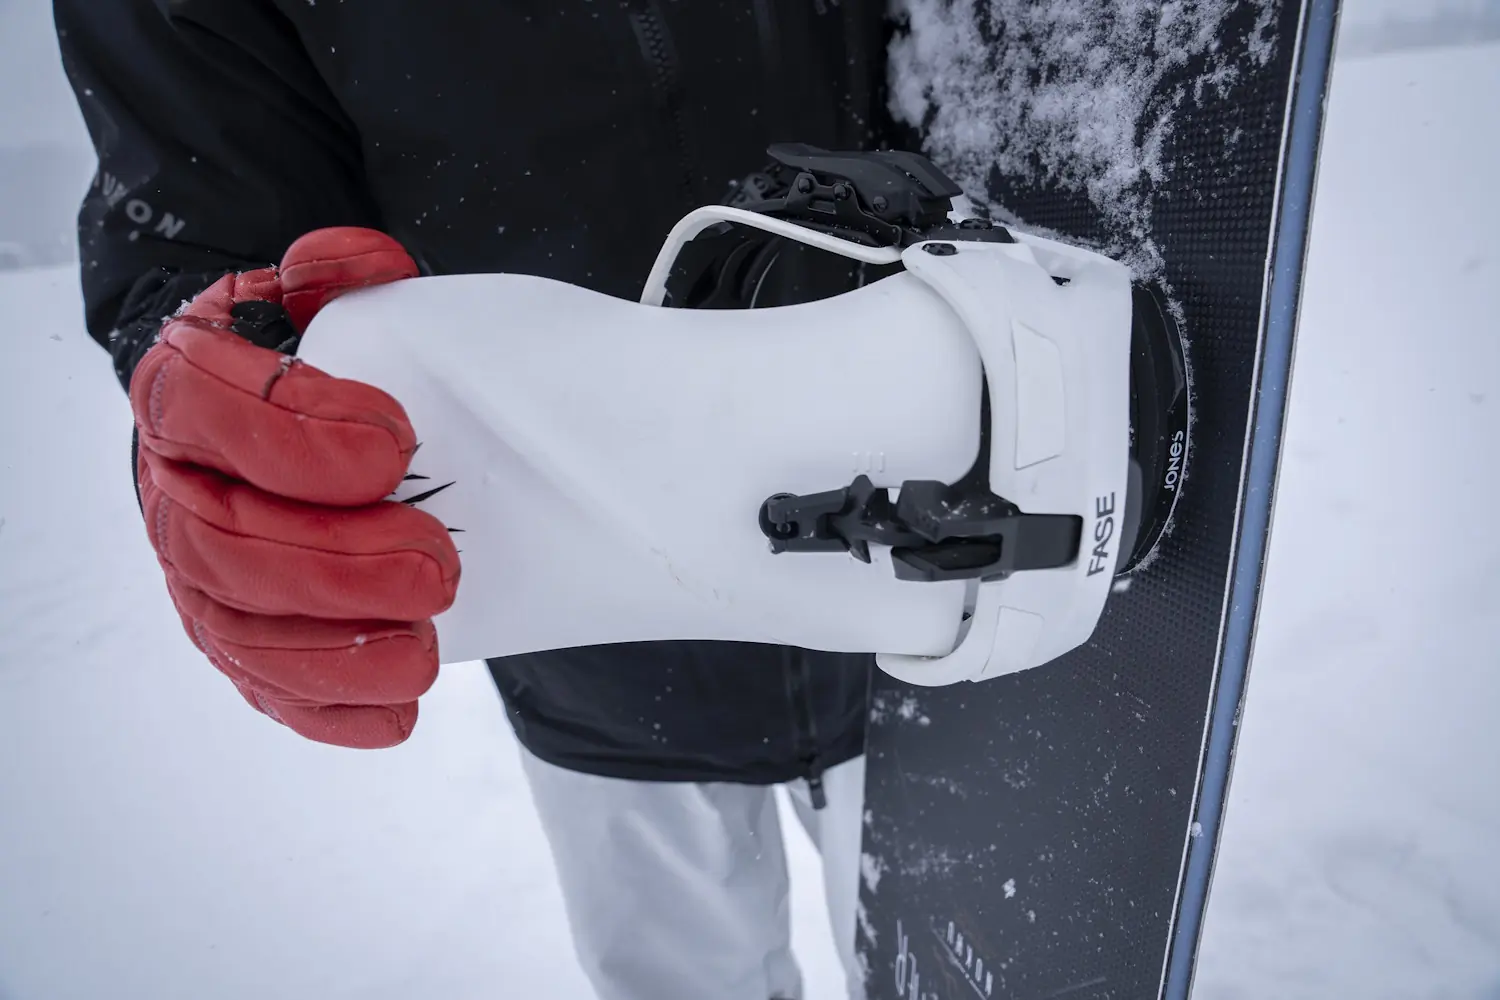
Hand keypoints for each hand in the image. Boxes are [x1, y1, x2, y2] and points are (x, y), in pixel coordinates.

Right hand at [130, 228, 460, 747]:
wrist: (269, 421)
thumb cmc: (306, 362)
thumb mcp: (316, 299)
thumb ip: (339, 275)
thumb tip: (364, 265)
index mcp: (187, 392)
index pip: (207, 408)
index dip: (293, 431)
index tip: (396, 442)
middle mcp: (176, 490)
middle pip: (224, 543)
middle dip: (332, 566)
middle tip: (437, 566)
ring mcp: (198, 576)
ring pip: (237, 632)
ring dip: (334, 654)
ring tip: (426, 650)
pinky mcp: (239, 636)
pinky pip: (265, 689)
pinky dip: (329, 711)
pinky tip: (398, 715)